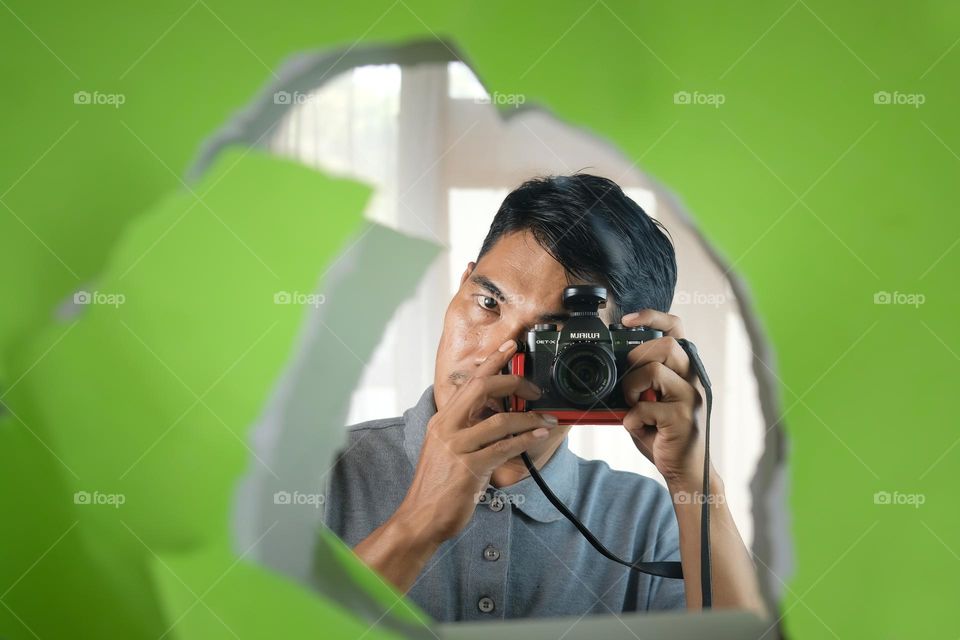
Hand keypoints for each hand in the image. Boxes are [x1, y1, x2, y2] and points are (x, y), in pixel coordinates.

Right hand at [395, 340, 558, 544]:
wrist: (420, 519)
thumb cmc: (437, 487)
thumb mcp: (446, 450)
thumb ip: (466, 432)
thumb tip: (496, 419)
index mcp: (442, 421)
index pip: (469, 382)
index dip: (492, 362)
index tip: (510, 347)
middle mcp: (446, 428)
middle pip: (482, 389)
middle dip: (513, 382)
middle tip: (535, 388)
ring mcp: (456, 447)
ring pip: (500, 420)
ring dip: (529, 418)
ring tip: (546, 419)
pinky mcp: (468, 468)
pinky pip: (504, 447)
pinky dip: (525, 440)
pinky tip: (538, 437)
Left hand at [619, 310, 704, 485]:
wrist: (685, 471)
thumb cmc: (664, 434)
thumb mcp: (651, 400)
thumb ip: (641, 380)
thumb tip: (613, 364)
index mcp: (685, 369)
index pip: (677, 328)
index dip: (653, 316)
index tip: (627, 320)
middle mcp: (694, 379)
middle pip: (666, 344)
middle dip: (637, 358)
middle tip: (630, 382)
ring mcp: (691, 398)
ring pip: (655, 370)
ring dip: (632, 387)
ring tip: (634, 404)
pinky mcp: (683, 418)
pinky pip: (646, 407)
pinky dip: (633, 419)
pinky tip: (640, 428)